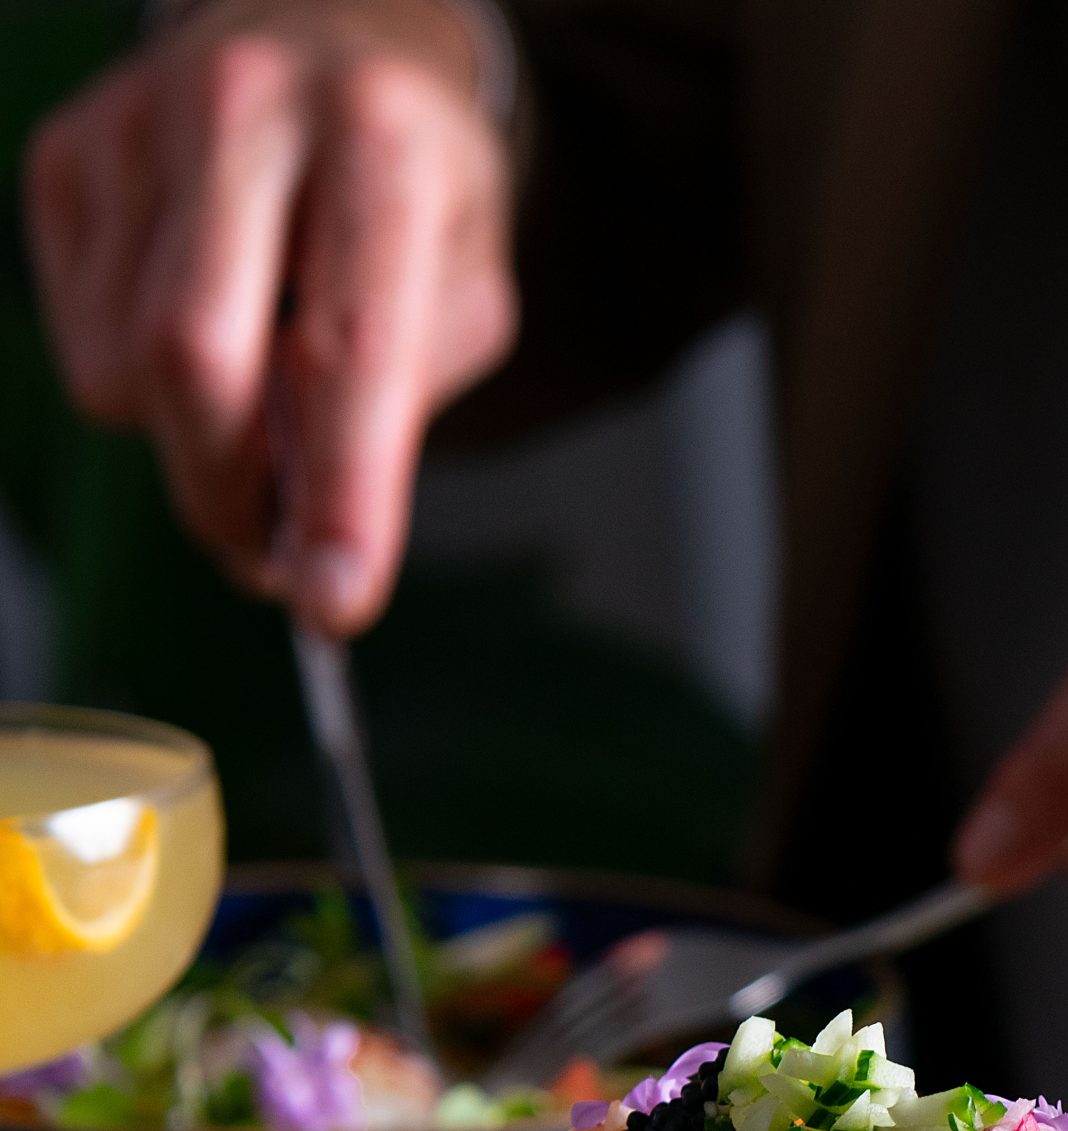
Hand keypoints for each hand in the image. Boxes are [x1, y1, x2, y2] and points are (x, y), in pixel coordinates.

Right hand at [27, 0, 516, 632]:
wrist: (337, 40)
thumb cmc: (409, 190)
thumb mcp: (464, 291)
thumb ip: (397, 408)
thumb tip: (305, 532)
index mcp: (380, 138)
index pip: (351, 349)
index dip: (344, 495)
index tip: (337, 603)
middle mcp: (248, 103)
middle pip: (197, 361)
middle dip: (234, 495)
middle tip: (275, 558)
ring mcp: (138, 117)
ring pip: (130, 370)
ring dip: (196, 448)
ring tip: (259, 415)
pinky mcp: (68, 151)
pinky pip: (83, 343)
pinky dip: (142, 388)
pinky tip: (205, 331)